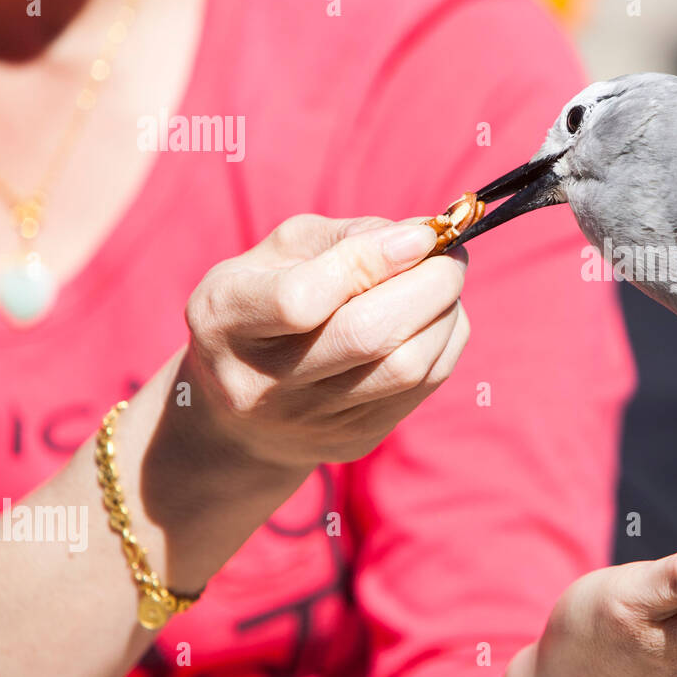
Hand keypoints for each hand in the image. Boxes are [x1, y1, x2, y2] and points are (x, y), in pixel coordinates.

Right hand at [179, 214, 469, 473]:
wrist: (241, 412)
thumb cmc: (266, 302)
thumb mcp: (280, 254)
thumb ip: (349, 238)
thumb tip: (425, 236)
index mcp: (225, 320)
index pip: (300, 299)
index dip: (372, 260)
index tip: (419, 236)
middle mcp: (261, 382)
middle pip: (367, 337)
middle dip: (429, 285)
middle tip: (450, 257)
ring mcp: (309, 421)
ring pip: (407, 367)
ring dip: (445, 314)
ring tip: (445, 283)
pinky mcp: (354, 440)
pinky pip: (424, 387)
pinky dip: (446, 341)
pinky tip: (439, 317)